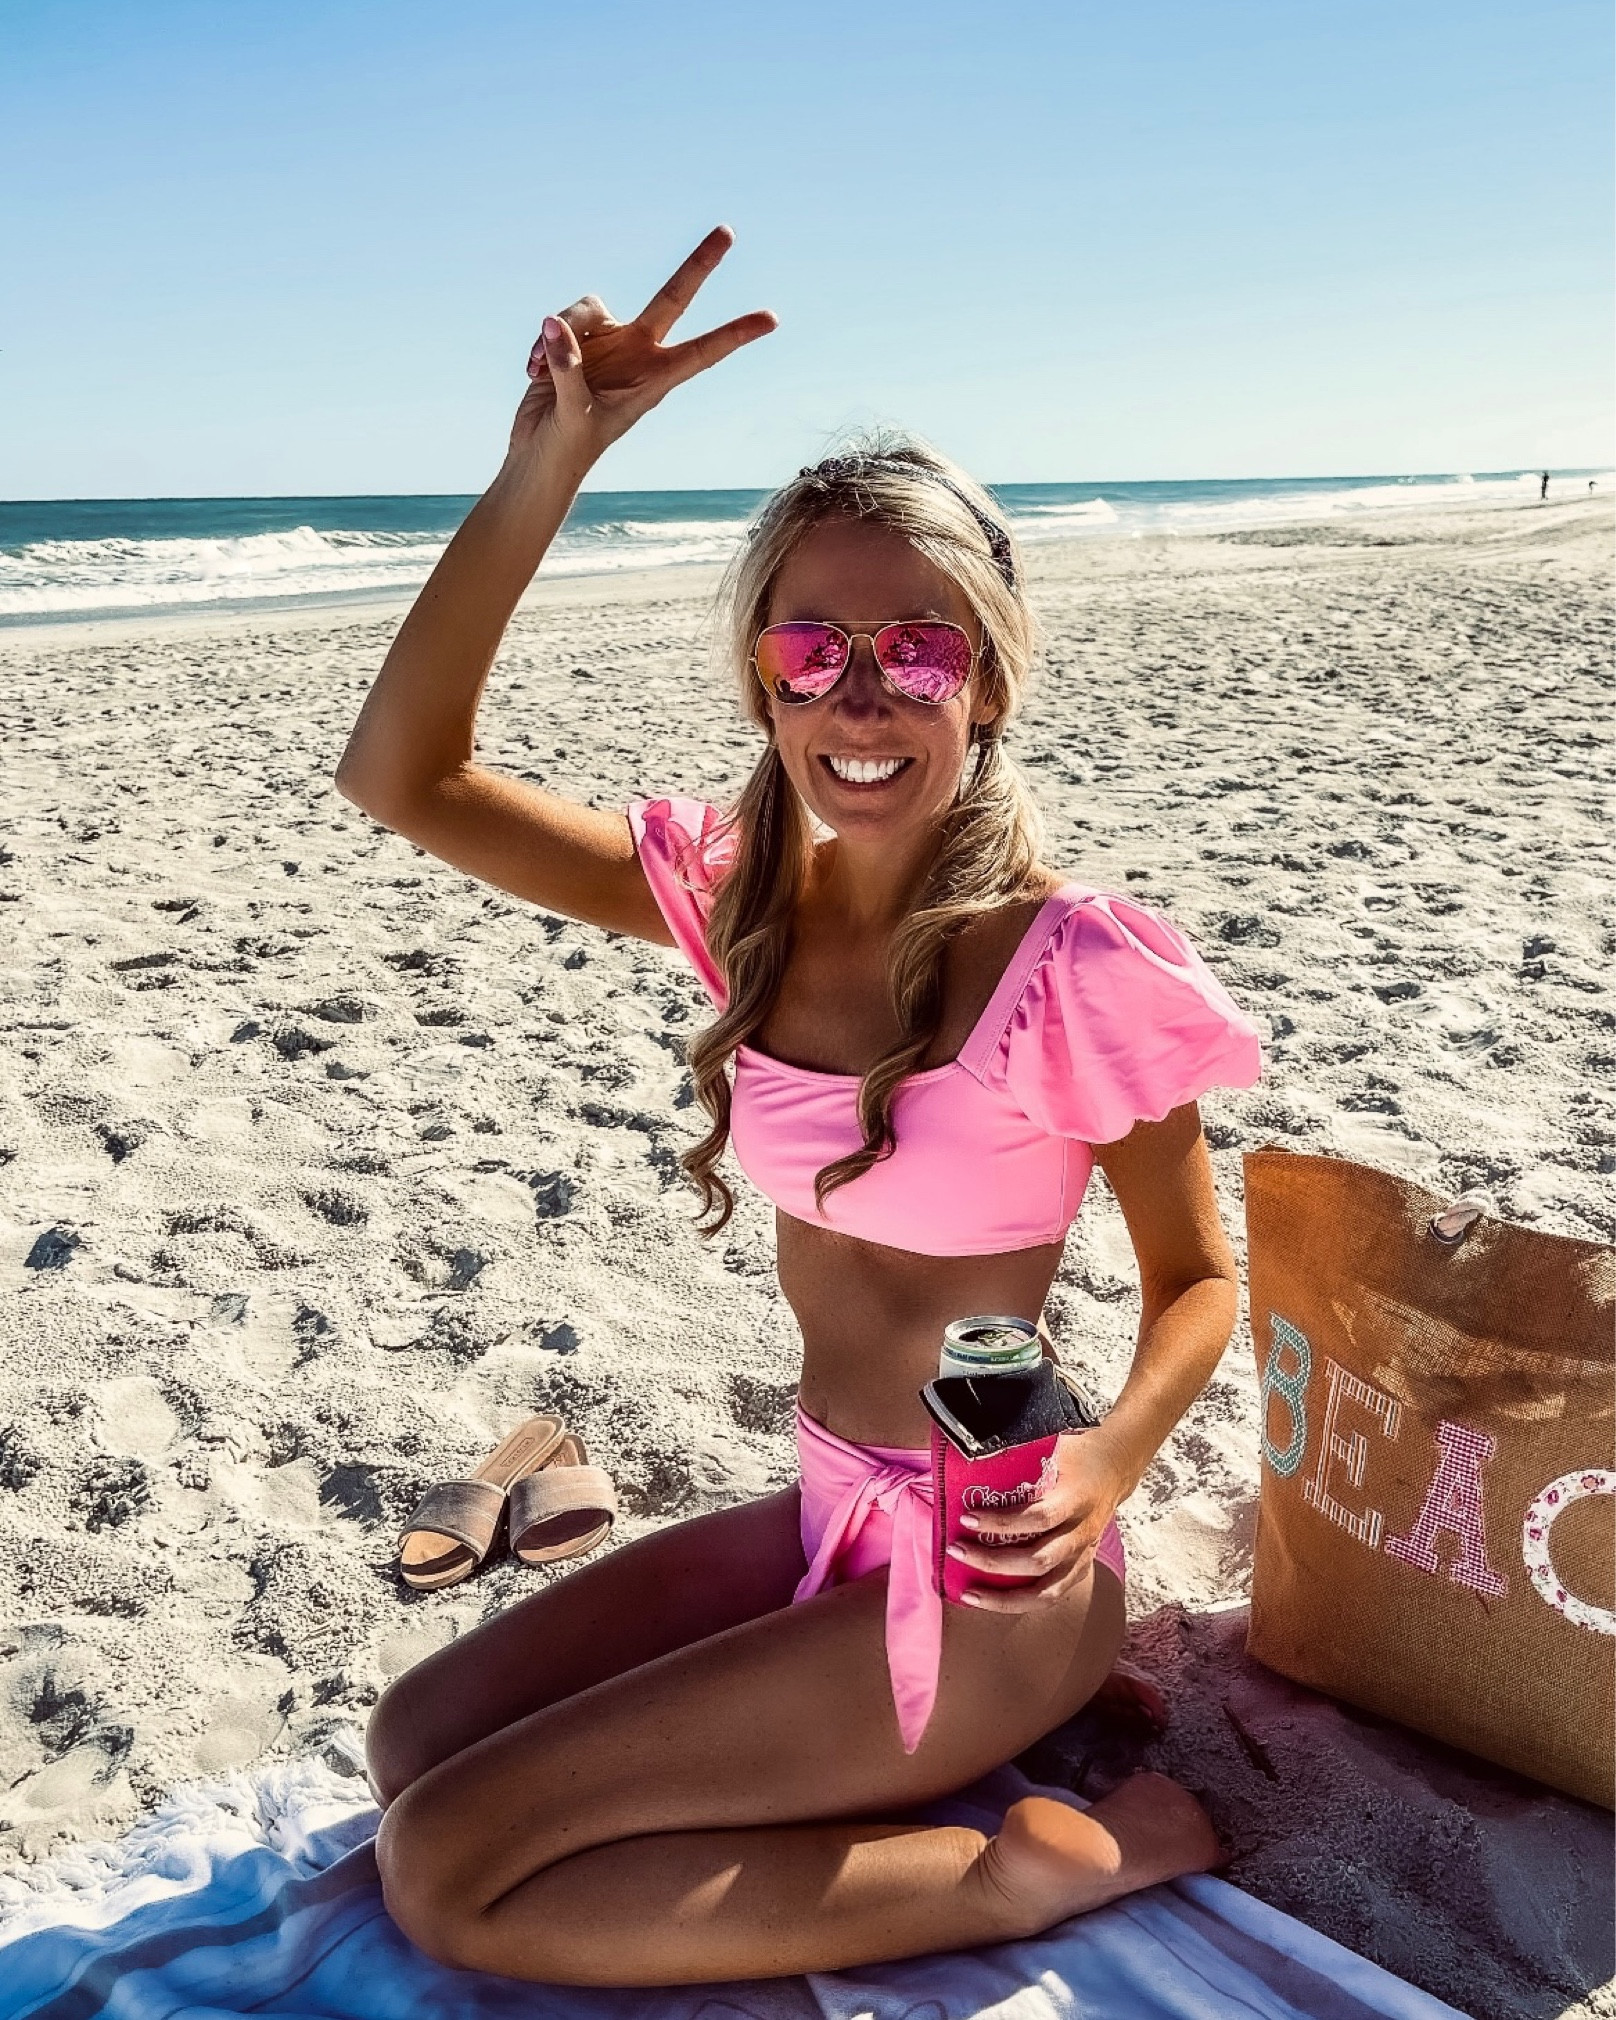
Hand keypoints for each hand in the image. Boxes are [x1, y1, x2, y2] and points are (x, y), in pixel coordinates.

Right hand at [509, 226, 775, 470]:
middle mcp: (638, 355)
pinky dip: (541, 342)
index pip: (702, 353)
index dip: (734, 334)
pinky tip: (531, 372)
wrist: (539, 456)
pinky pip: (561, 318)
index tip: (771, 319)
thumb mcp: (572, 415)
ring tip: (537, 371)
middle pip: (673, 298)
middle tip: (728, 231)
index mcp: (653, 383)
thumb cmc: (566, 449)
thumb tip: (555, 324)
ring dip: (562, 331)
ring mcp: (609, 344)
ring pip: (589, 307)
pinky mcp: (576, 340)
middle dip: (698, 266)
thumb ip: (567, 368)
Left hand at [946, 1432, 1126, 1613]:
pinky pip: (1050, 1596)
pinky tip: (989, 1600)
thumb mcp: (1051, 1445)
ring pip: (1045, 1591)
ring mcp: (1083, 1555)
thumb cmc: (1073, 1454)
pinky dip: (1018, 1603)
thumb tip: (969, 1448)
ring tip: (968, 1593)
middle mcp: (1082, 1532)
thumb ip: (1018, 1452)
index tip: (967, 1517)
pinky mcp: (1080, 1568)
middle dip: (993, 1561)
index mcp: (1076, 1497)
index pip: (1038, 1517)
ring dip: (1003, 1596)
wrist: (1114, 1467)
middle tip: (957, 1550)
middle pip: (1038, 1560)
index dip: (1001, 1522)